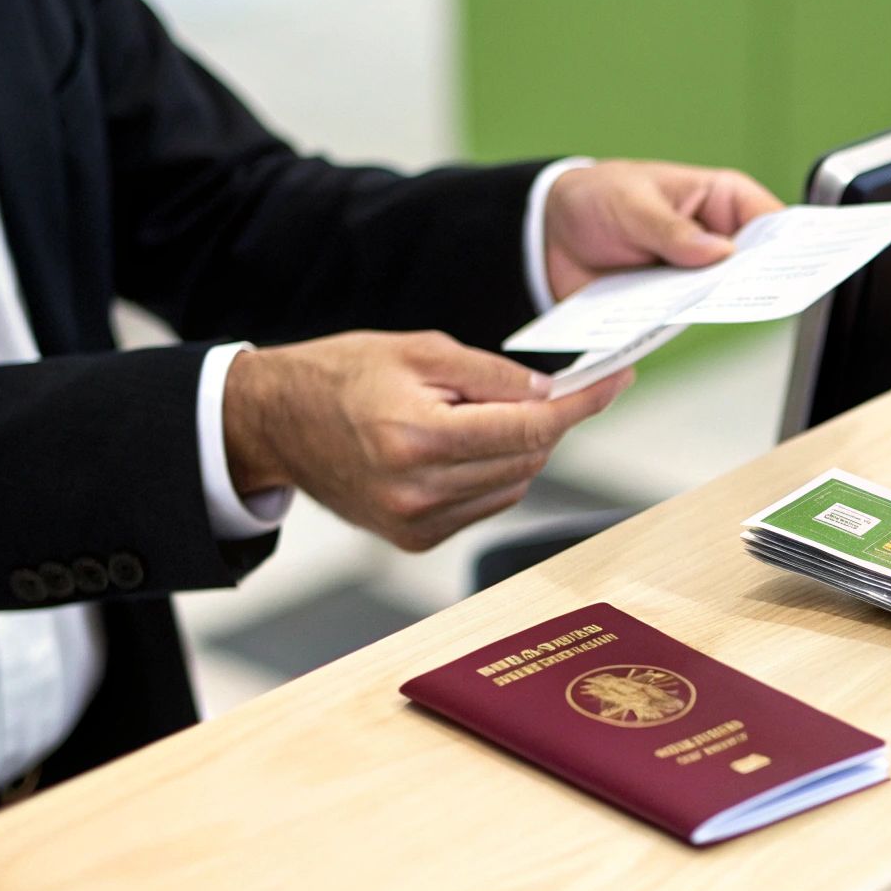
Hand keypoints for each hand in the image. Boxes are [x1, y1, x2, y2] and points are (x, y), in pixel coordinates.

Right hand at [224, 331, 631, 550]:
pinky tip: (465, 443)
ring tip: (478, 411)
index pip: (530, 428)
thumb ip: (492, 374)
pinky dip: (496, 472)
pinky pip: (486, 502)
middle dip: (549, 419)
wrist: (274, 422)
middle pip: (529, 457)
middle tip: (547, 386)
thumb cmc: (341, 375)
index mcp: (417, 438)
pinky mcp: (415, 538)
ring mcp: (415, 523)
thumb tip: (552, 392)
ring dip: (522, 446)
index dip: (582, 403)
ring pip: (515, 483)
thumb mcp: (418, 351)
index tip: (617, 380)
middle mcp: (418, 491)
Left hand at [542, 160, 784, 299]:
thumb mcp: (632, 204)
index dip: (789, 241)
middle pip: (755, 265)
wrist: (549, 235)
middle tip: (761, 290)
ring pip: (722, 296)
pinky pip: (684, 318)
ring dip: (718, 303)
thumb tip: (719, 252)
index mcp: (719, 200)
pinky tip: (675, 321)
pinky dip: (681, 321)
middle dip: (758, 278)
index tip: (798, 260)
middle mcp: (716, 240)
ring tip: (714, 305)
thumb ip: (671, 230)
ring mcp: (695, 276)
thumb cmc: (598, 198)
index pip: (770, 219)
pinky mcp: (670, 304)